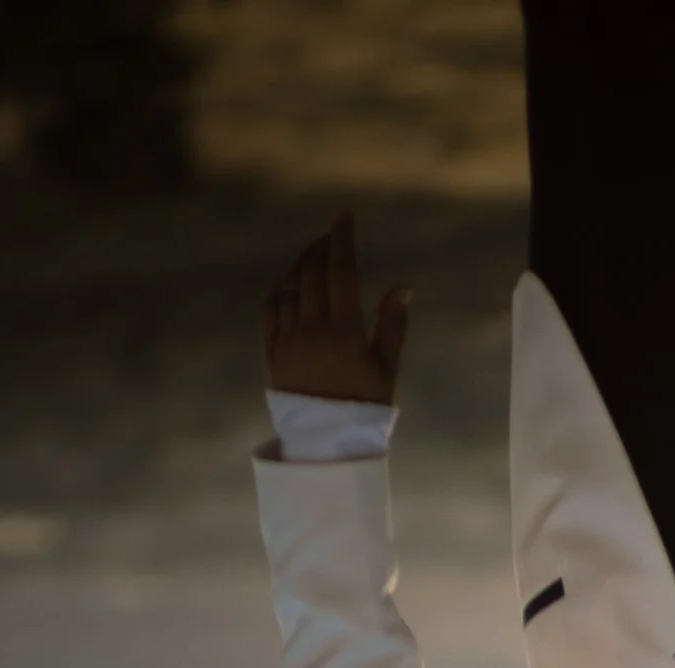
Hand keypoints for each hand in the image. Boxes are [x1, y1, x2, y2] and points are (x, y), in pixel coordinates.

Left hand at [264, 214, 410, 404]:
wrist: (327, 443)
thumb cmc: (364, 407)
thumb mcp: (386, 369)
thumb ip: (393, 326)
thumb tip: (404, 287)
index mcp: (344, 331)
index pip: (341, 272)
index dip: (342, 240)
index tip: (344, 217)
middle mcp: (311, 328)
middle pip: (311, 273)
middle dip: (320, 248)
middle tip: (330, 237)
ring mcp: (288, 339)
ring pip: (289, 287)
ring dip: (300, 264)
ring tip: (312, 256)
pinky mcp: (273, 351)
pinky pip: (270, 309)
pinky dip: (279, 288)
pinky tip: (287, 282)